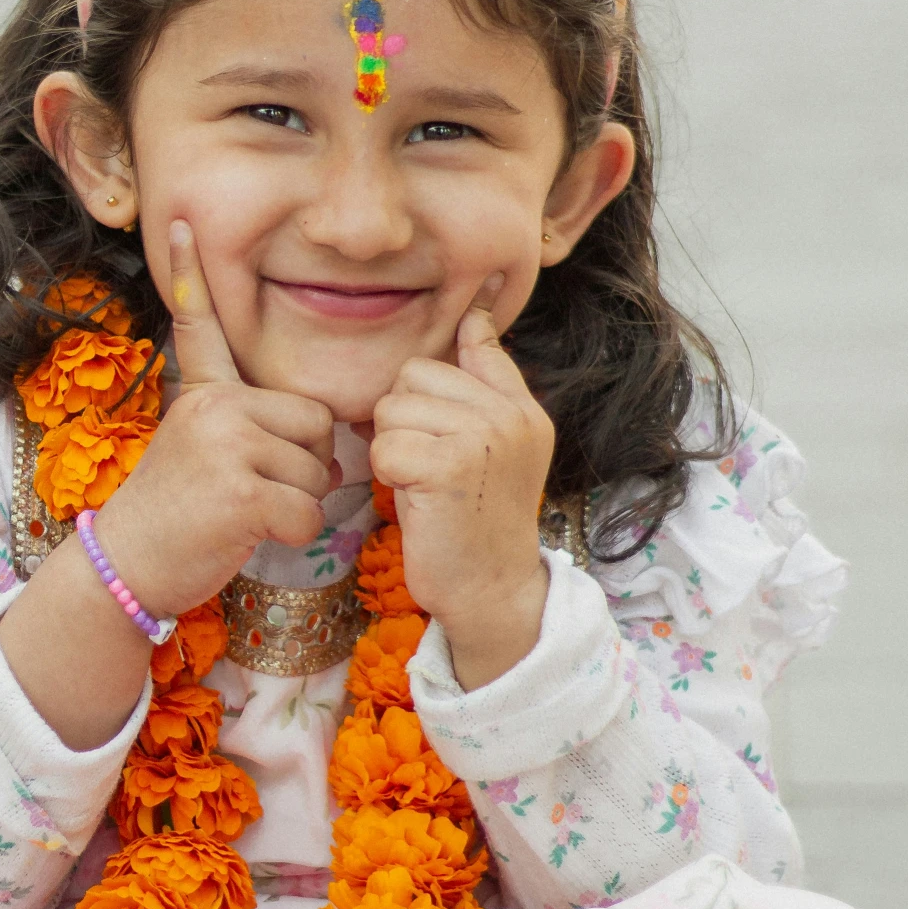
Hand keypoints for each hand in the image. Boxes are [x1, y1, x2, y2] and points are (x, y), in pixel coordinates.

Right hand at [94, 222, 336, 615]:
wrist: (128, 566)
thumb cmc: (176, 517)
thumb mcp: (202, 452)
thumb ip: (252, 431)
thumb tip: (330, 450)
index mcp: (203, 393)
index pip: (199, 325)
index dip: (189, 271)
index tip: (182, 219)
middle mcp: (213, 406)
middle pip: (315, 421)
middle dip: (306, 464)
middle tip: (259, 490)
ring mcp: (226, 444)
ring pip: (318, 470)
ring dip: (298, 505)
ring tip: (248, 514)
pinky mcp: (241, 490)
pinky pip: (308, 510)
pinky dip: (293, 535)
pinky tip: (252, 535)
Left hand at [370, 280, 552, 689]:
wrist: (492, 591)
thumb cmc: (479, 522)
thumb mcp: (497, 448)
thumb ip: (486, 386)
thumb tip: (476, 317)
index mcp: (522, 408)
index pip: (480, 341)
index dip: (462, 330)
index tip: (465, 318)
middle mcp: (511, 415)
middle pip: (413, 374)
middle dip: (405, 419)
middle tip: (430, 466)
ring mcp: (484, 437)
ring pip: (392, 408)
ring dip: (393, 449)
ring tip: (425, 484)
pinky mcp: (449, 465)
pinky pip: (385, 446)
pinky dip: (388, 477)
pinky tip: (416, 500)